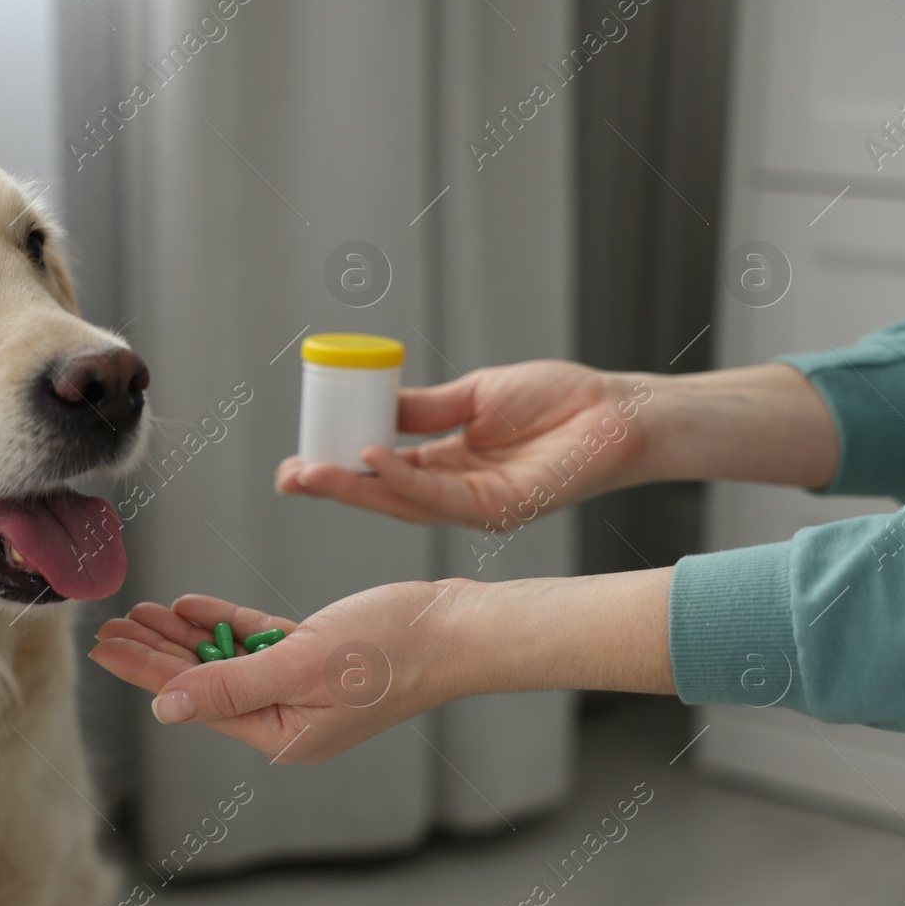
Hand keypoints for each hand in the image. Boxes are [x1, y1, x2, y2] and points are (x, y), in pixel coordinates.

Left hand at [90, 582, 461, 763]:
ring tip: (138, 611)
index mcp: (280, 734)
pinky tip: (188, 606)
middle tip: (110, 624)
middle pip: (202, 681)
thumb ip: (229, 685)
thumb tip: (163, 707)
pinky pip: (255, 641)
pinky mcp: (314, 656)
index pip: (194, 700)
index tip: (104, 647)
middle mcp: (285, 717)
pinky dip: (223, 622)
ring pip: (225, 659)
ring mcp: (299, 687)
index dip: (145, 672)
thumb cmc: (391, 651)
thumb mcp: (300, 666)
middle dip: (155, 652)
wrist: (456, 629)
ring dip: (183, 634)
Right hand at [276, 360, 653, 525]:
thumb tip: (371, 403)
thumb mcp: (474, 395)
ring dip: (355, 487)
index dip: (337, 468)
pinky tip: (374, 457)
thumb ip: (424, 407)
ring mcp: (474, 507)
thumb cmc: (558, 401)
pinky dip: (404, 478)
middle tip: (287, 477)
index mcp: (445, 467)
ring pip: (402, 502)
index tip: (296, 460)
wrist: (617, 411)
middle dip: (330, 487)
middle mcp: (453, 495)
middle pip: (381, 495)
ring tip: (311, 471)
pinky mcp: (499, 510)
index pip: (379, 473)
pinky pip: (441, 496)